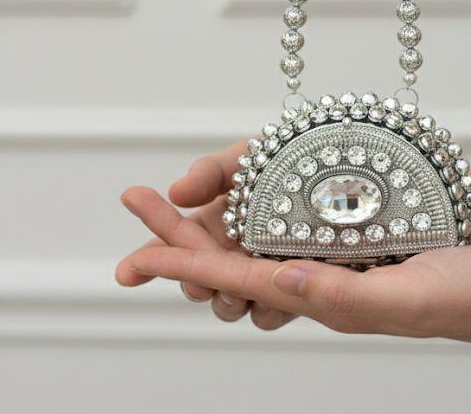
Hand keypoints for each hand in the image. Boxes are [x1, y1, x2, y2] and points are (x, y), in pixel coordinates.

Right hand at [116, 139, 295, 328]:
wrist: (344, 166)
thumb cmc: (289, 158)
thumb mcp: (248, 156)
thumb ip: (211, 171)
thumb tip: (178, 192)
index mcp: (214, 221)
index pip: (172, 245)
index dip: (147, 260)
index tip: (126, 272)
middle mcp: (232, 251)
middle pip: (195, 282)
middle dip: (191, 284)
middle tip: (199, 279)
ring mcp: (262, 273)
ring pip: (227, 306)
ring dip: (224, 300)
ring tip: (232, 289)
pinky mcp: (296, 289)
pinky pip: (269, 314)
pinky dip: (265, 307)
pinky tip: (275, 291)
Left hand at [117, 186, 470, 343]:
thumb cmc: (463, 296)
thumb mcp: (407, 297)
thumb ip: (344, 296)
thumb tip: (279, 282)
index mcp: (319, 298)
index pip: (232, 281)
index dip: (179, 261)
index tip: (132, 248)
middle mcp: (316, 284)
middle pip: (229, 260)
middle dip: (179, 234)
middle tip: (137, 198)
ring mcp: (332, 266)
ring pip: (252, 248)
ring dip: (210, 227)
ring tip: (178, 203)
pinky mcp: (353, 247)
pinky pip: (289, 233)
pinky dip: (257, 216)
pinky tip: (256, 201)